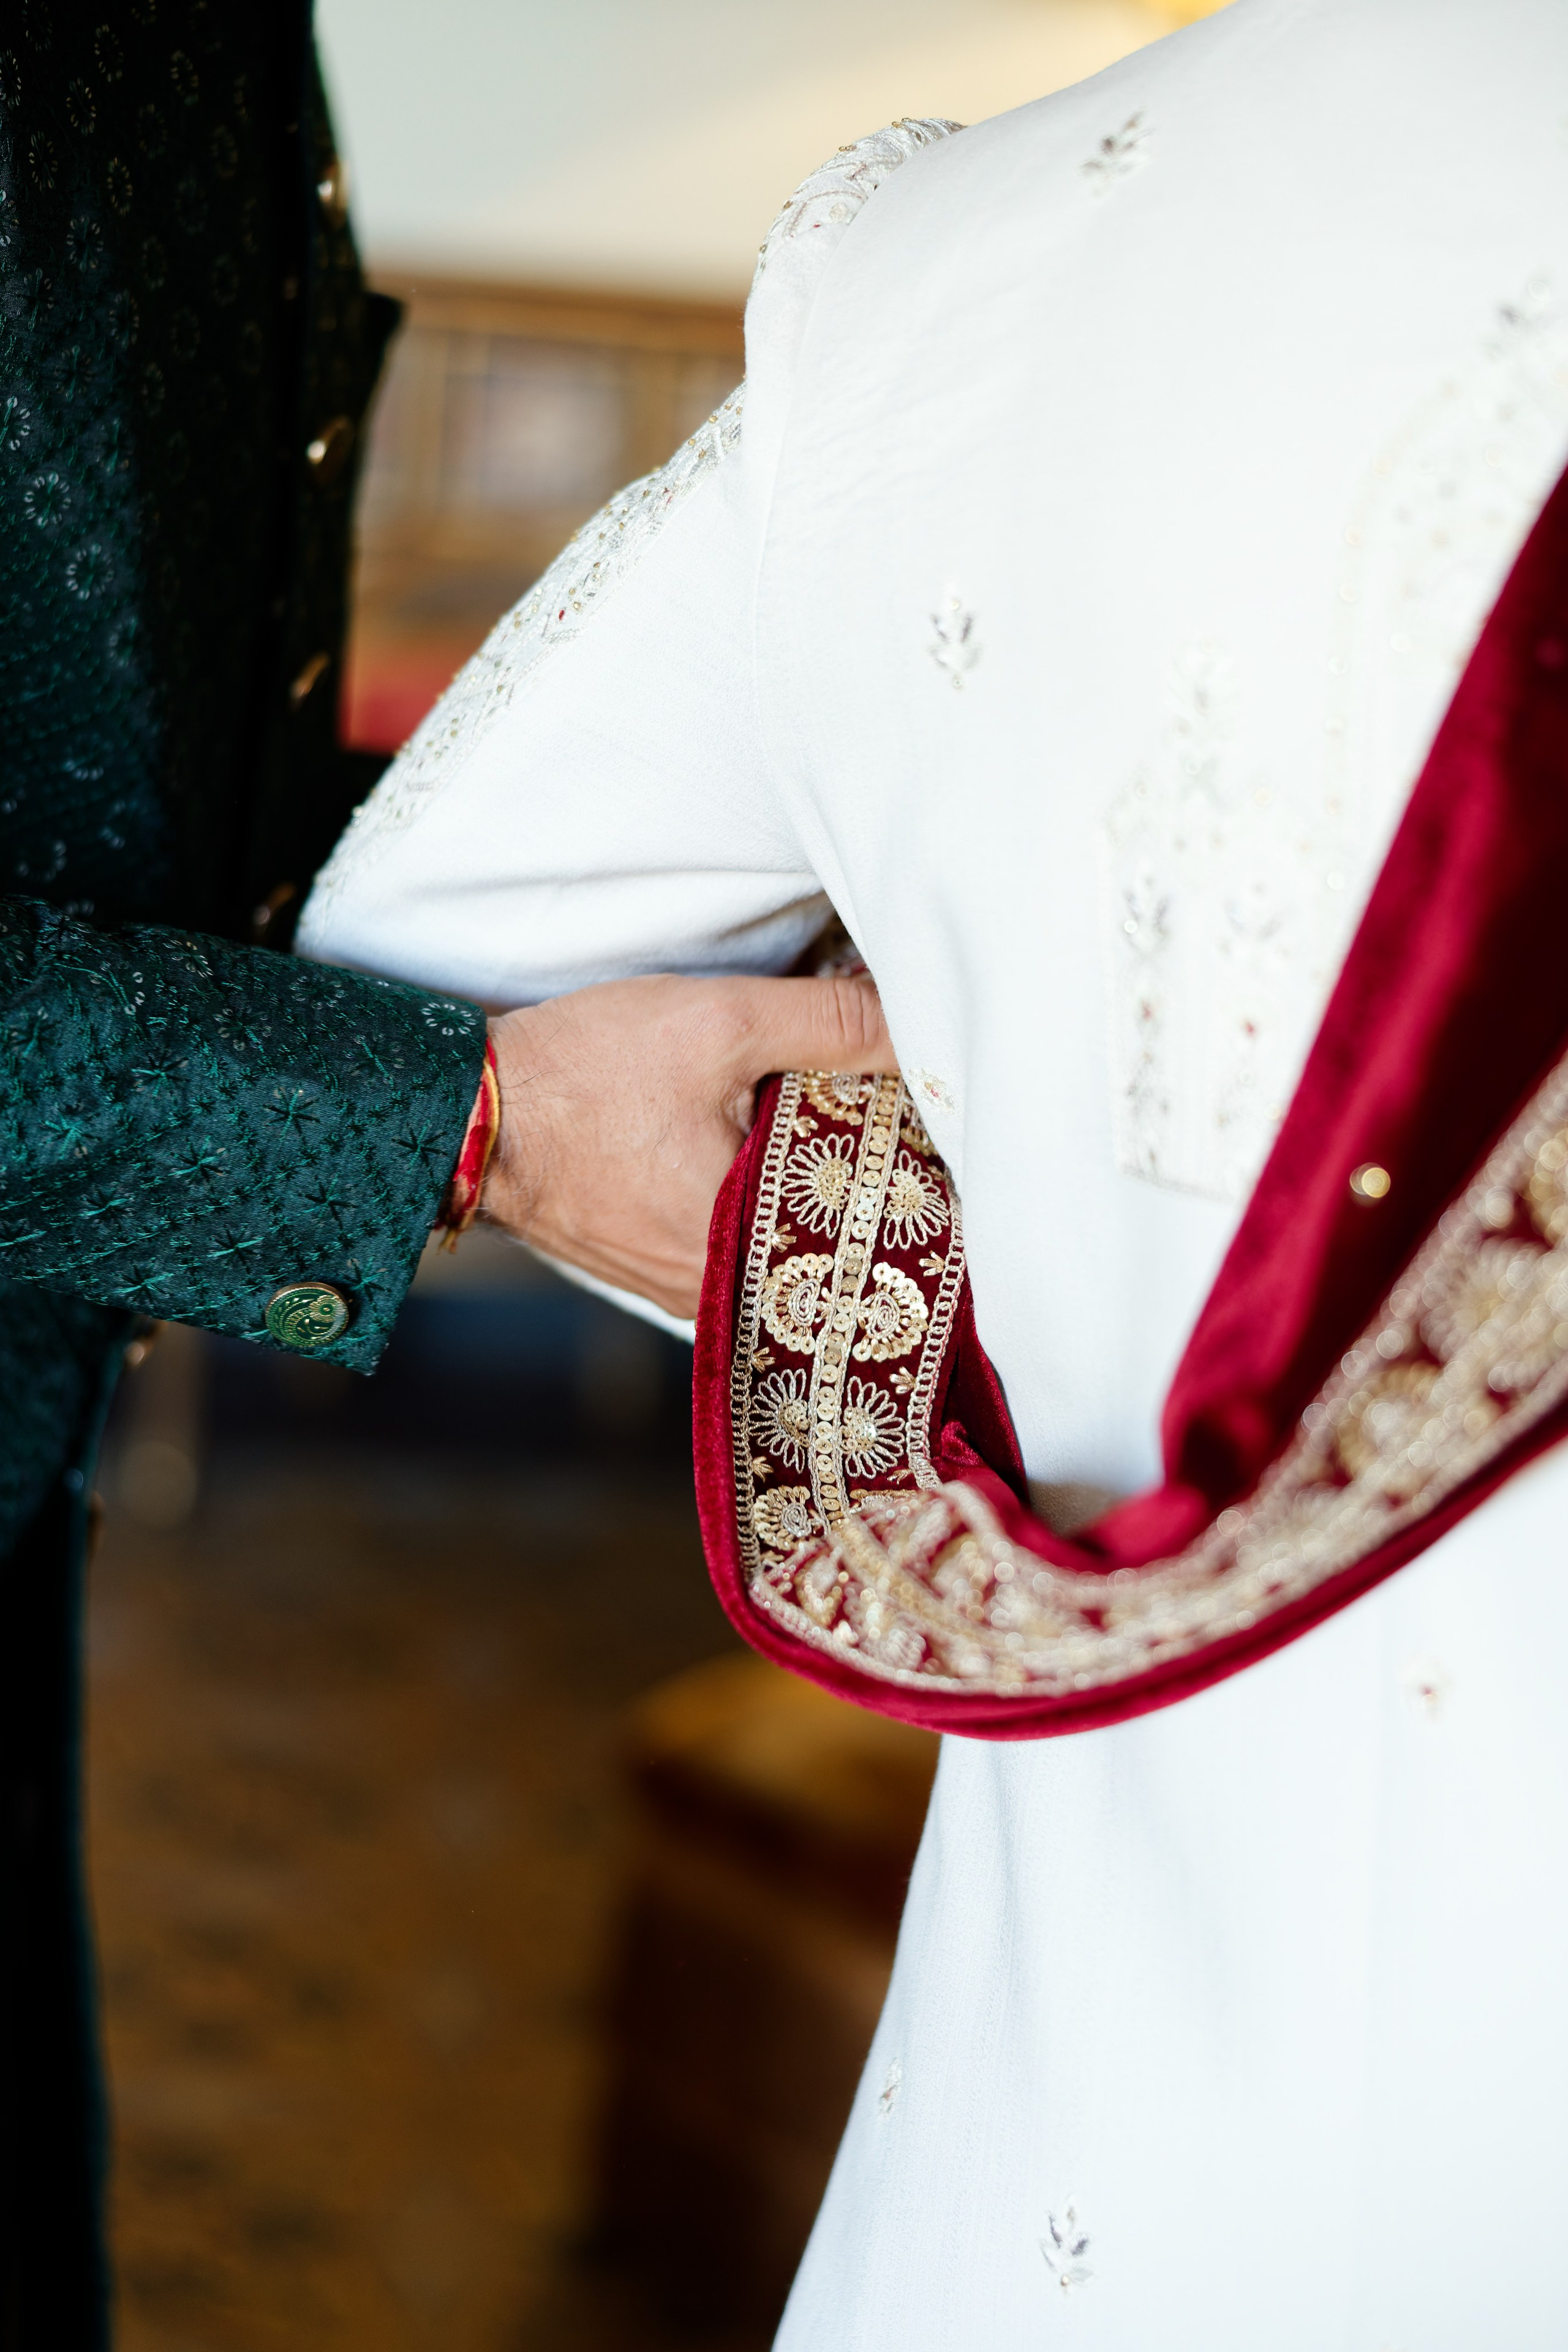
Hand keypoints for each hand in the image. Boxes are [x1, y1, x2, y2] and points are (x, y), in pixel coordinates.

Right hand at [481, 972, 895, 1319]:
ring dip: (814, 1197)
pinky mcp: (657, 1272)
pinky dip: (762, 1206)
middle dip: (870, 1184)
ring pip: (785, 1248)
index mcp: (750, 1247)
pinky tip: (772, 1154)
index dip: (913, 1171)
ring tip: (843, 1132)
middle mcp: (722, 1292)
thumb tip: (913, 1021)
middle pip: (837, 1244)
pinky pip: (737, 1247)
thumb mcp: (717, 1024)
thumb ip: (827, 1021)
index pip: (877, 1227)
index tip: (934, 1124)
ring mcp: (686, 1290)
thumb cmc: (581, 1075)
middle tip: (898, 1119)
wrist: (466, 1111)